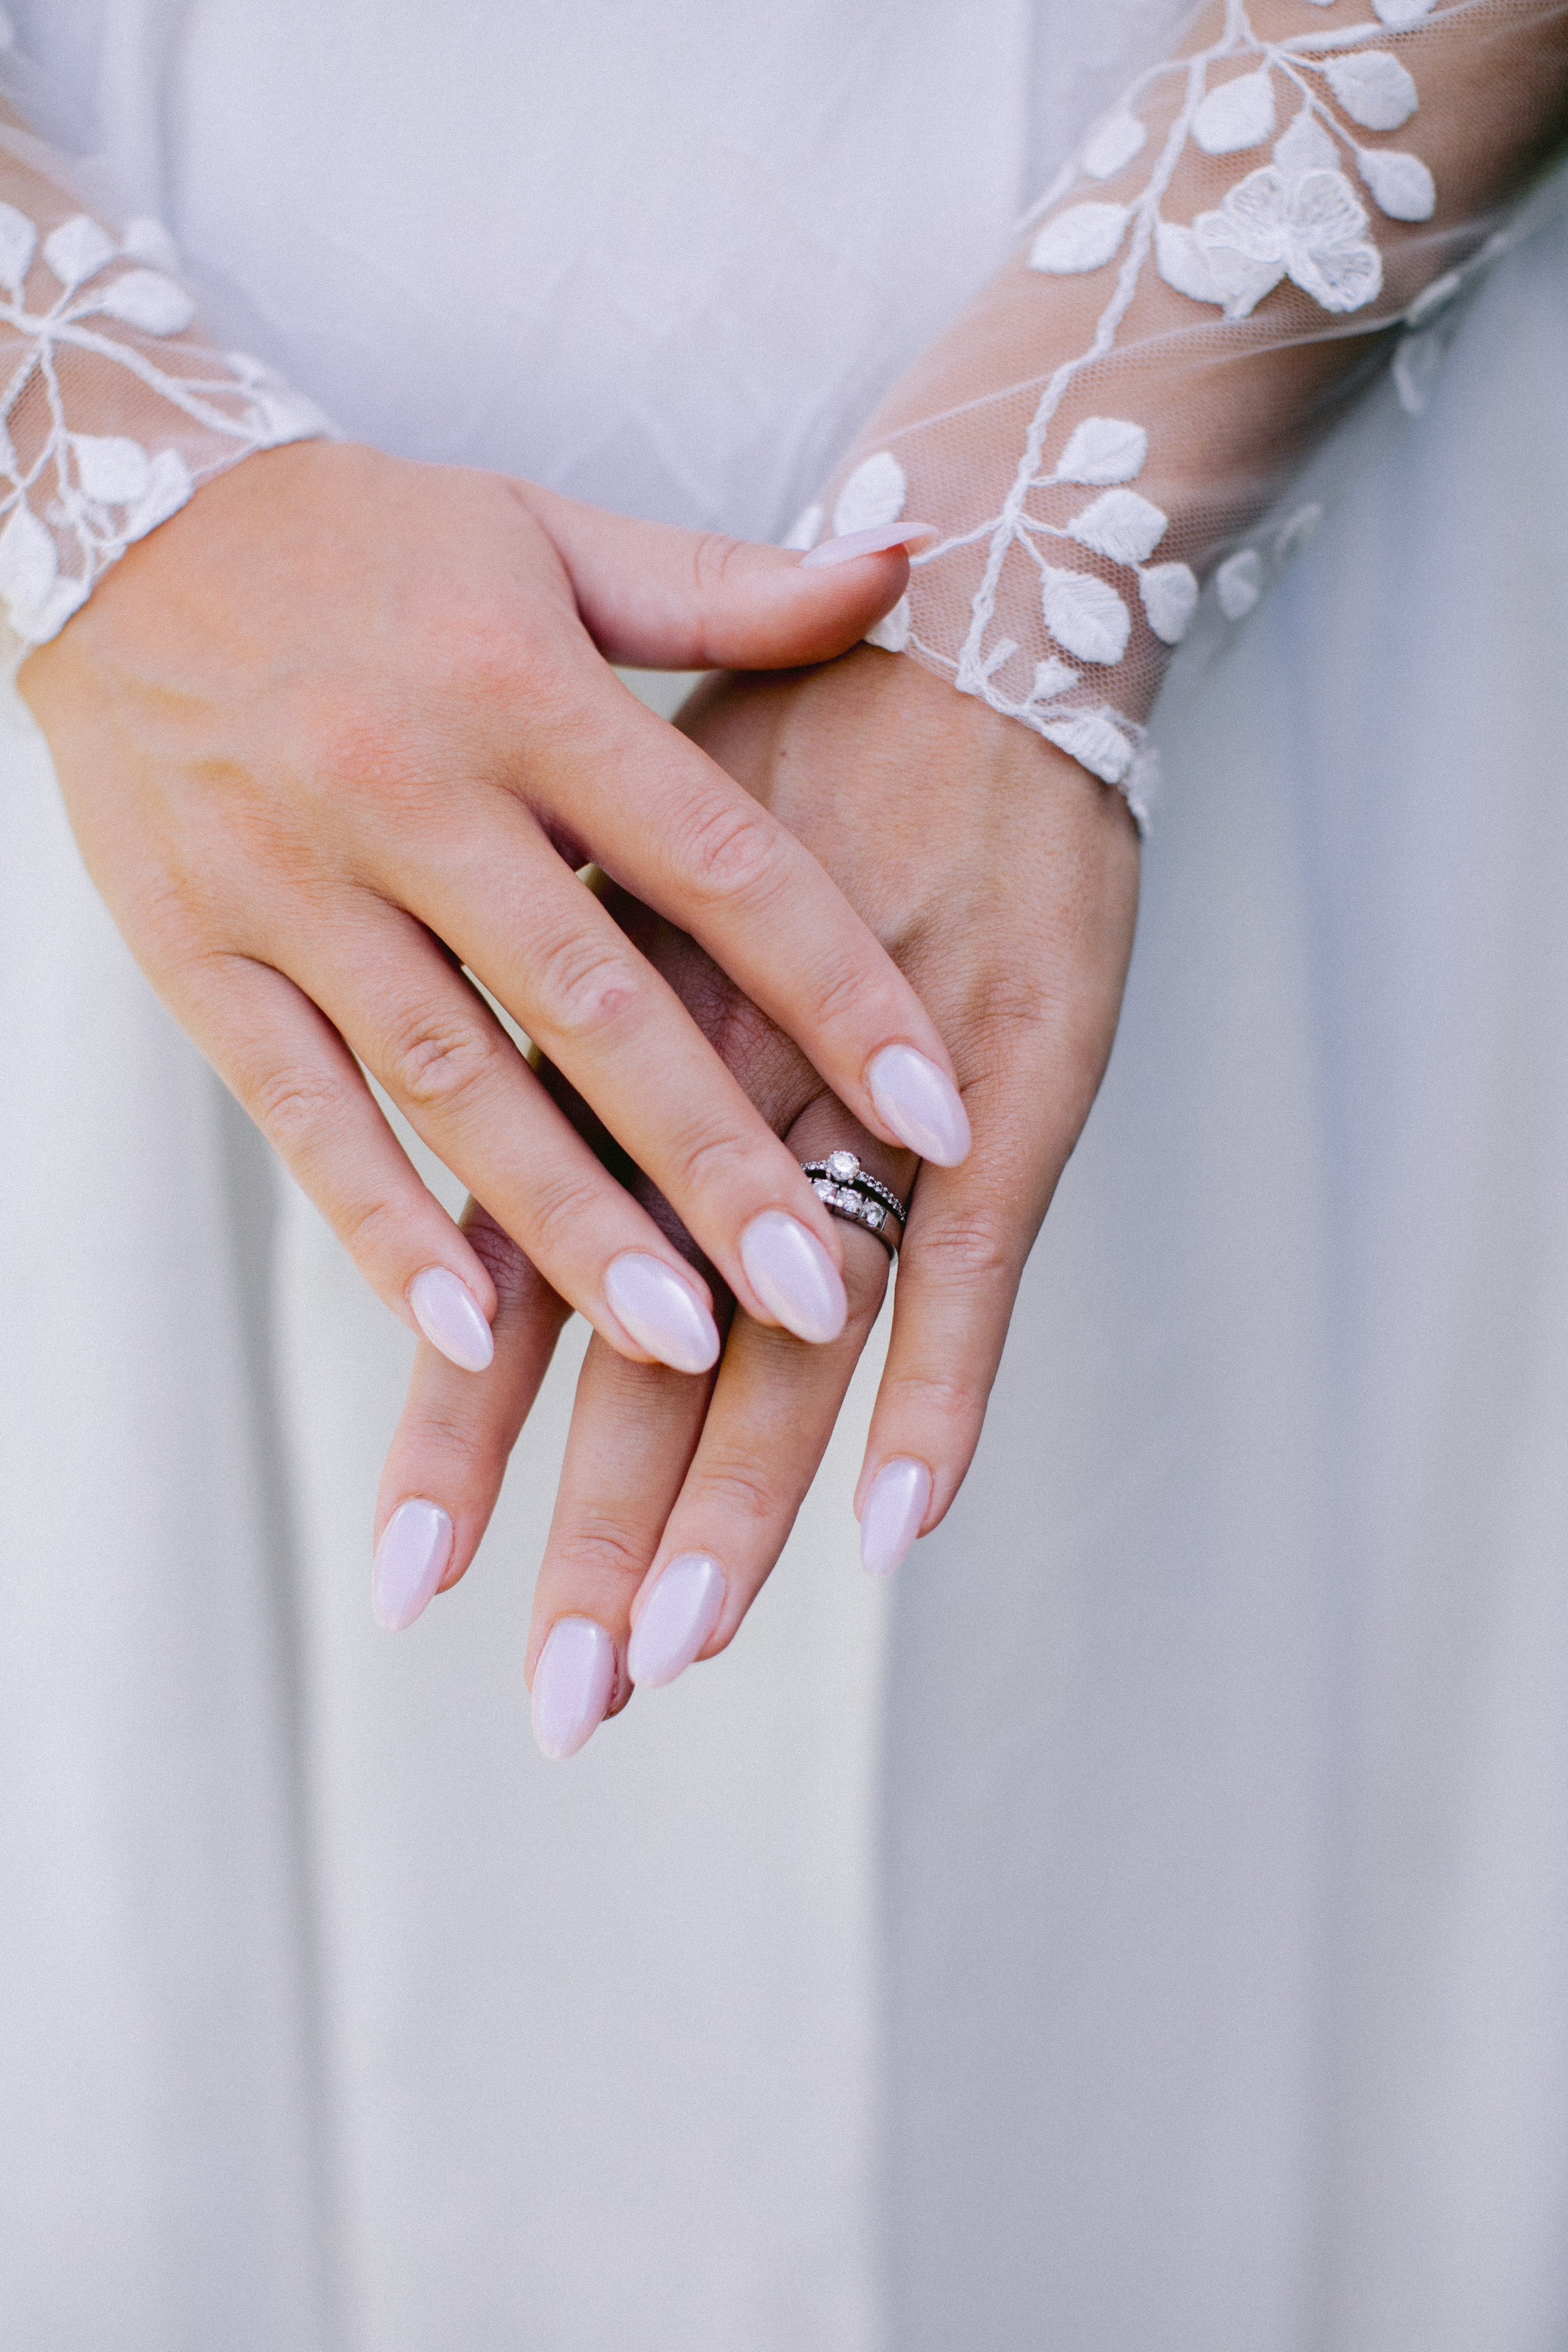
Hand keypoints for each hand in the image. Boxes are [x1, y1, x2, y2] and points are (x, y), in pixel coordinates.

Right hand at [21, 442, 965, 1378]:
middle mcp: (411, 787)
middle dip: (715, 1160)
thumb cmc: (366, 540)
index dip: (838, 991)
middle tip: (821, 1296)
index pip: (719, 861)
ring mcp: (294, 878)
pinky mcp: (197, 950)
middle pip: (591, 1001)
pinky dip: (376, 1221)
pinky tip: (465, 1329)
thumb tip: (906, 561)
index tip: (935, 1115)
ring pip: (451, 1076)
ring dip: (567, 1222)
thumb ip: (727, 587)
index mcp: (525, 687)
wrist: (116, 515)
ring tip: (680, 1343)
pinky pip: (297, 1106)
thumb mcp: (549, 532)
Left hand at [375, 647, 1138, 1750]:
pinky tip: (898, 1528)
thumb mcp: (628, 883)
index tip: (406, 1582)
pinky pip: (972, 1272)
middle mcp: (717, 1090)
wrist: (961, 628)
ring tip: (676, 1653)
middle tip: (557, 1700)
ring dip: (737, 1506)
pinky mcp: (1009, 1093)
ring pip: (789, 1337)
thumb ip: (564, 1034)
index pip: (520, 1274)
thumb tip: (486, 1176)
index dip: (466, 1433)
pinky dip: (940, 1397)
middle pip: (644, 1346)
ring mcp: (867, 1101)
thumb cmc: (789, 764)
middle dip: (596, 1530)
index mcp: (614, 1047)